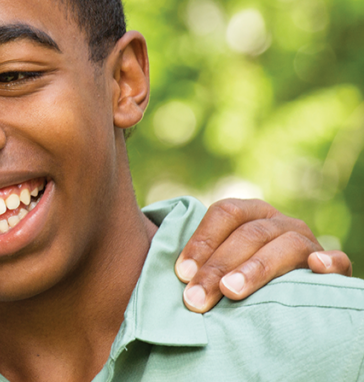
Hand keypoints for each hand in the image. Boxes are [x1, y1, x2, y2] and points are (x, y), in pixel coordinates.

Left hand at [175, 197, 351, 312]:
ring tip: (232, 290)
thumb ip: (199, 262)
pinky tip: (315, 267)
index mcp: (250, 213)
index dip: (201, 241)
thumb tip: (173, 275)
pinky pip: (338, 260)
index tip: (181, 273)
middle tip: (196, 298)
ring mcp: (307, 241)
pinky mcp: (333, 266)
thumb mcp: (220, 261)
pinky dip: (329, 262)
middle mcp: (278, 222)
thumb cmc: (238, 274)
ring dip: (257, 268)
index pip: (225, 213)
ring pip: (285, 246)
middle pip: (248, 234)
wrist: (287, 289)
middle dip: (217, 267)